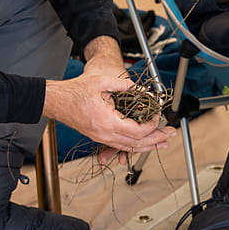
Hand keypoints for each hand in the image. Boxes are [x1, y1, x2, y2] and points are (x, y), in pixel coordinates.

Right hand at [44, 37, 175, 157]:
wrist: (57, 101)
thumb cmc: (76, 90)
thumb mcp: (102, 81)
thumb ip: (124, 84)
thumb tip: (142, 89)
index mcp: (107, 121)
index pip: (137, 131)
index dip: (151, 126)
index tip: (157, 116)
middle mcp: (105, 134)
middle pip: (136, 144)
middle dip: (156, 139)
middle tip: (172, 134)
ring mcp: (101, 138)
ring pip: (129, 148)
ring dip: (148, 145)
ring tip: (163, 143)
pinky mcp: (99, 137)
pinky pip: (120, 146)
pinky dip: (135, 146)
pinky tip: (143, 144)